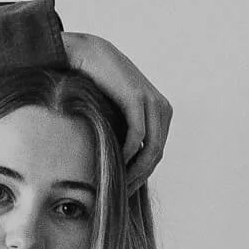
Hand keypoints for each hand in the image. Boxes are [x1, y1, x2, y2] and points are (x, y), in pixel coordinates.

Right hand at [60, 32, 172, 188]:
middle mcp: (162, 108)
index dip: (142, 174)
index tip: (124, 190)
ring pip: (151, 149)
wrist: (85, 54)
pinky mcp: (137, 99)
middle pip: (156, 155)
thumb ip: (122, 134)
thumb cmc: (95, 85)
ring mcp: (152, 103)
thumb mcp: (115, 114)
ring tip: (116, 184)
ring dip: (135, 170)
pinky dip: (127, 153)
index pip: (156, 153)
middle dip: (140, 177)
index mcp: (161, 113)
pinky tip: (113, 162)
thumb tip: (118, 167)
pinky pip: (138, 136)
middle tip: (120, 194)